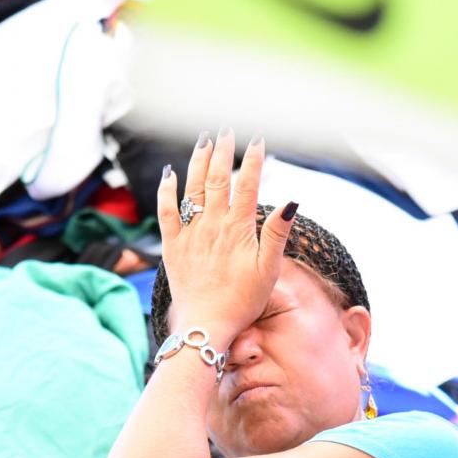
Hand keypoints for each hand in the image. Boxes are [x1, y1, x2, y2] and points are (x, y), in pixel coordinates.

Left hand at [155, 131, 296, 340]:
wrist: (206, 324)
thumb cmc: (242, 301)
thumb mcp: (268, 270)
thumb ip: (277, 234)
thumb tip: (291, 202)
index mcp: (238, 229)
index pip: (247, 185)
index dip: (253, 160)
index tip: (257, 140)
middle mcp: (212, 225)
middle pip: (218, 179)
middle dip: (223, 153)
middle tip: (227, 132)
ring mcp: (190, 234)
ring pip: (193, 188)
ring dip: (198, 162)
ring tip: (204, 142)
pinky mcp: (172, 246)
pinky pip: (166, 211)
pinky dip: (167, 191)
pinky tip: (169, 175)